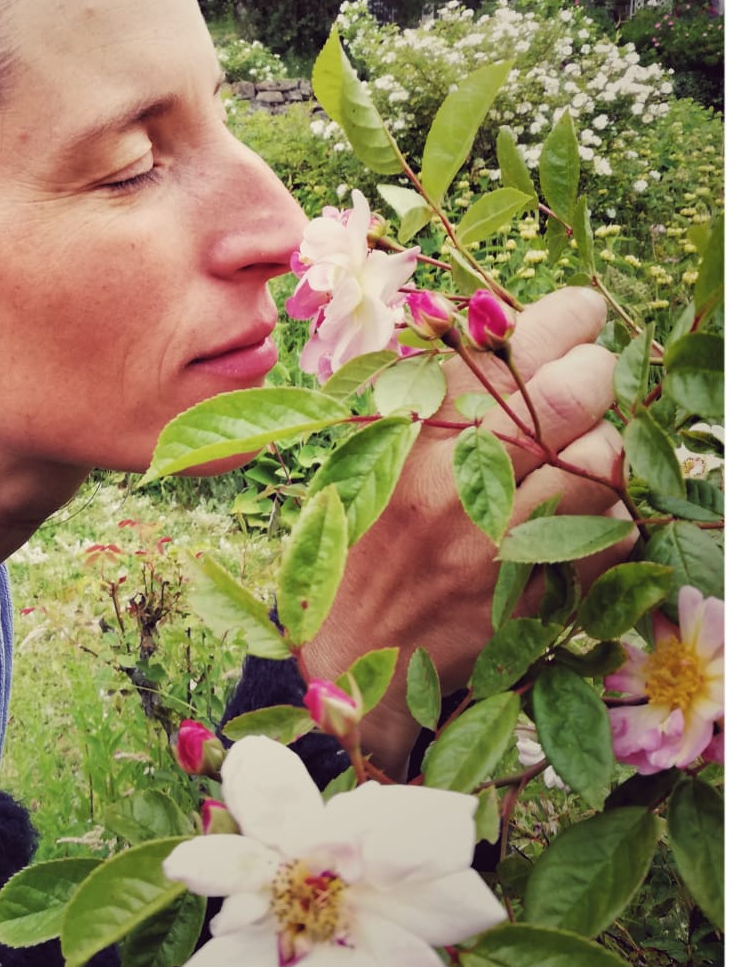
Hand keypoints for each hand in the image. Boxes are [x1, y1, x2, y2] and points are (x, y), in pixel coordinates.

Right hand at [300, 286, 630, 776]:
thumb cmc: (363, 538)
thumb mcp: (373, 452)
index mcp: (410, 435)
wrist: (351, 652)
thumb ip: (433, 391)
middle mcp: (456, 481)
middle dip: (597, 370)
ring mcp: (499, 540)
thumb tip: (511, 330)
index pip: (505, 348)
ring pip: (603, 457)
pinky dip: (608, 515)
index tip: (582, 313)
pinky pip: (614, 530)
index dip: (563, 318)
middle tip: (591, 374)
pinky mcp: (534, 593)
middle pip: (570, 392)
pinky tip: (575, 514)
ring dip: (603, 447)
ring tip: (576, 454)